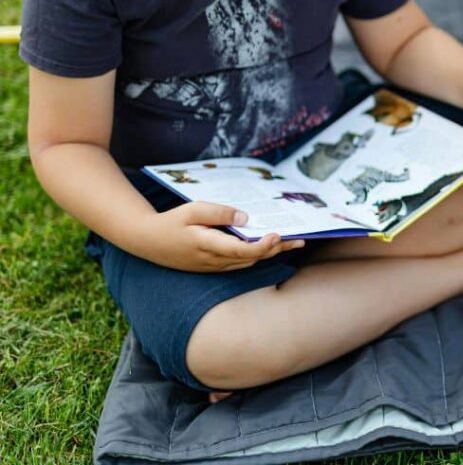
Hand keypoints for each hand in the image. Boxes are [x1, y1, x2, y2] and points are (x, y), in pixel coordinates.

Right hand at [138, 202, 305, 272]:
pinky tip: (268, 247)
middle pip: (251, 258)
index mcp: (208, 245)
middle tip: (300, 240)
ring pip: (248, 262)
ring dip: (269, 253)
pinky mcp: (213, 267)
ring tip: (291, 242)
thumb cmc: (171, 222)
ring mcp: (214, 266)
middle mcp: (213, 260)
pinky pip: (240, 263)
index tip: (278, 235)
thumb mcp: (192, 209)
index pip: (241, 250)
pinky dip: (256, 255)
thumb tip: (245, 217)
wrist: (148, 242)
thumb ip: (219, 213)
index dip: (262, 245)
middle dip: (276, 249)